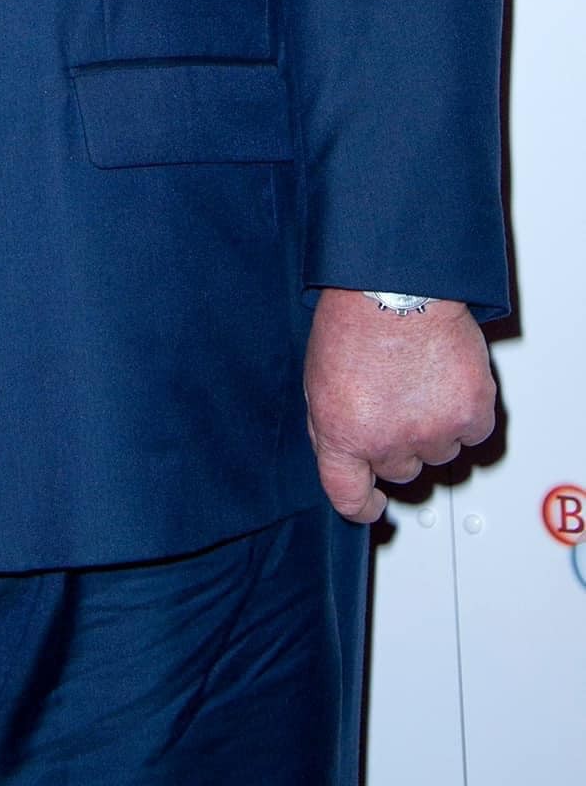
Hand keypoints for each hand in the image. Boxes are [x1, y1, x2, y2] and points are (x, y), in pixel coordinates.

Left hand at [303, 289, 496, 523]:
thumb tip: (344, 454)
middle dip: (397, 443)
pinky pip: (473, 433)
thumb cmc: (353, 319)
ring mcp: (433, 431)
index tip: (372, 504)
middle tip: (396, 402)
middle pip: (400, 470)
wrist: (395, 283)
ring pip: (439, 453)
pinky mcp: (470, 412)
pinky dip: (465, 413)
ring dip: (433, 428)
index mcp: (342, 434)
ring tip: (419, 380)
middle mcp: (388, 441)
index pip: (348, 496)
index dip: (361, 506)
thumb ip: (329, 425)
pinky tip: (448, 381)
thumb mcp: (317, 377)